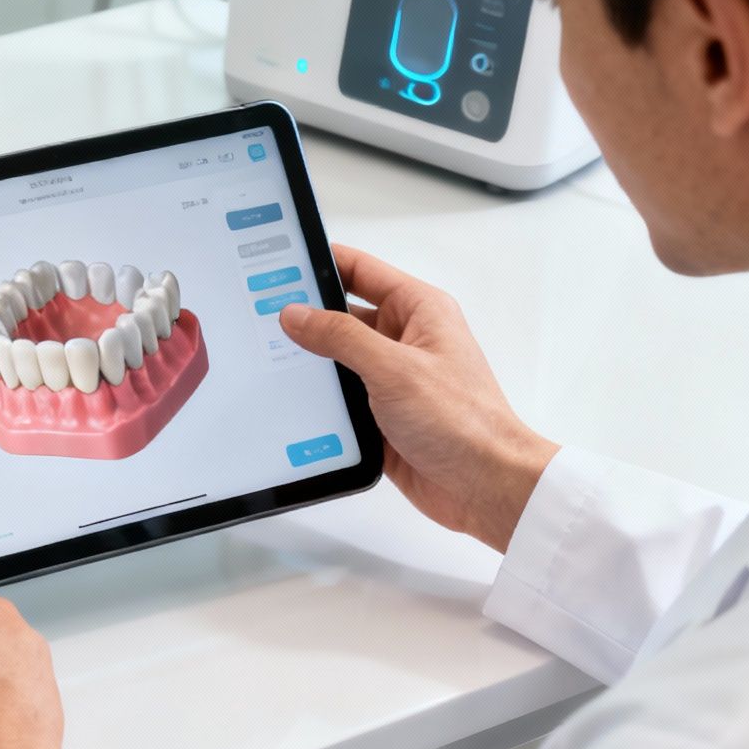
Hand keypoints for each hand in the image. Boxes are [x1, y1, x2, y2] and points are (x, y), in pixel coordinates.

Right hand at [280, 244, 558, 550]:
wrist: (484, 486)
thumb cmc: (464, 423)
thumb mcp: (394, 368)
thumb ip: (340, 337)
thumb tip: (298, 315)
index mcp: (420, 311)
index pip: (361, 270)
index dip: (323, 263)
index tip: (284, 264)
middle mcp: (406, 340)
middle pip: (343, 315)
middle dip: (307, 316)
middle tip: (263, 314)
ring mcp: (393, 378)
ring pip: (337, 359)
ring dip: (311, 362)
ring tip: (270, 358)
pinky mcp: (382, 414)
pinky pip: (340, 397)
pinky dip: (319, 399)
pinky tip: (293, 399)